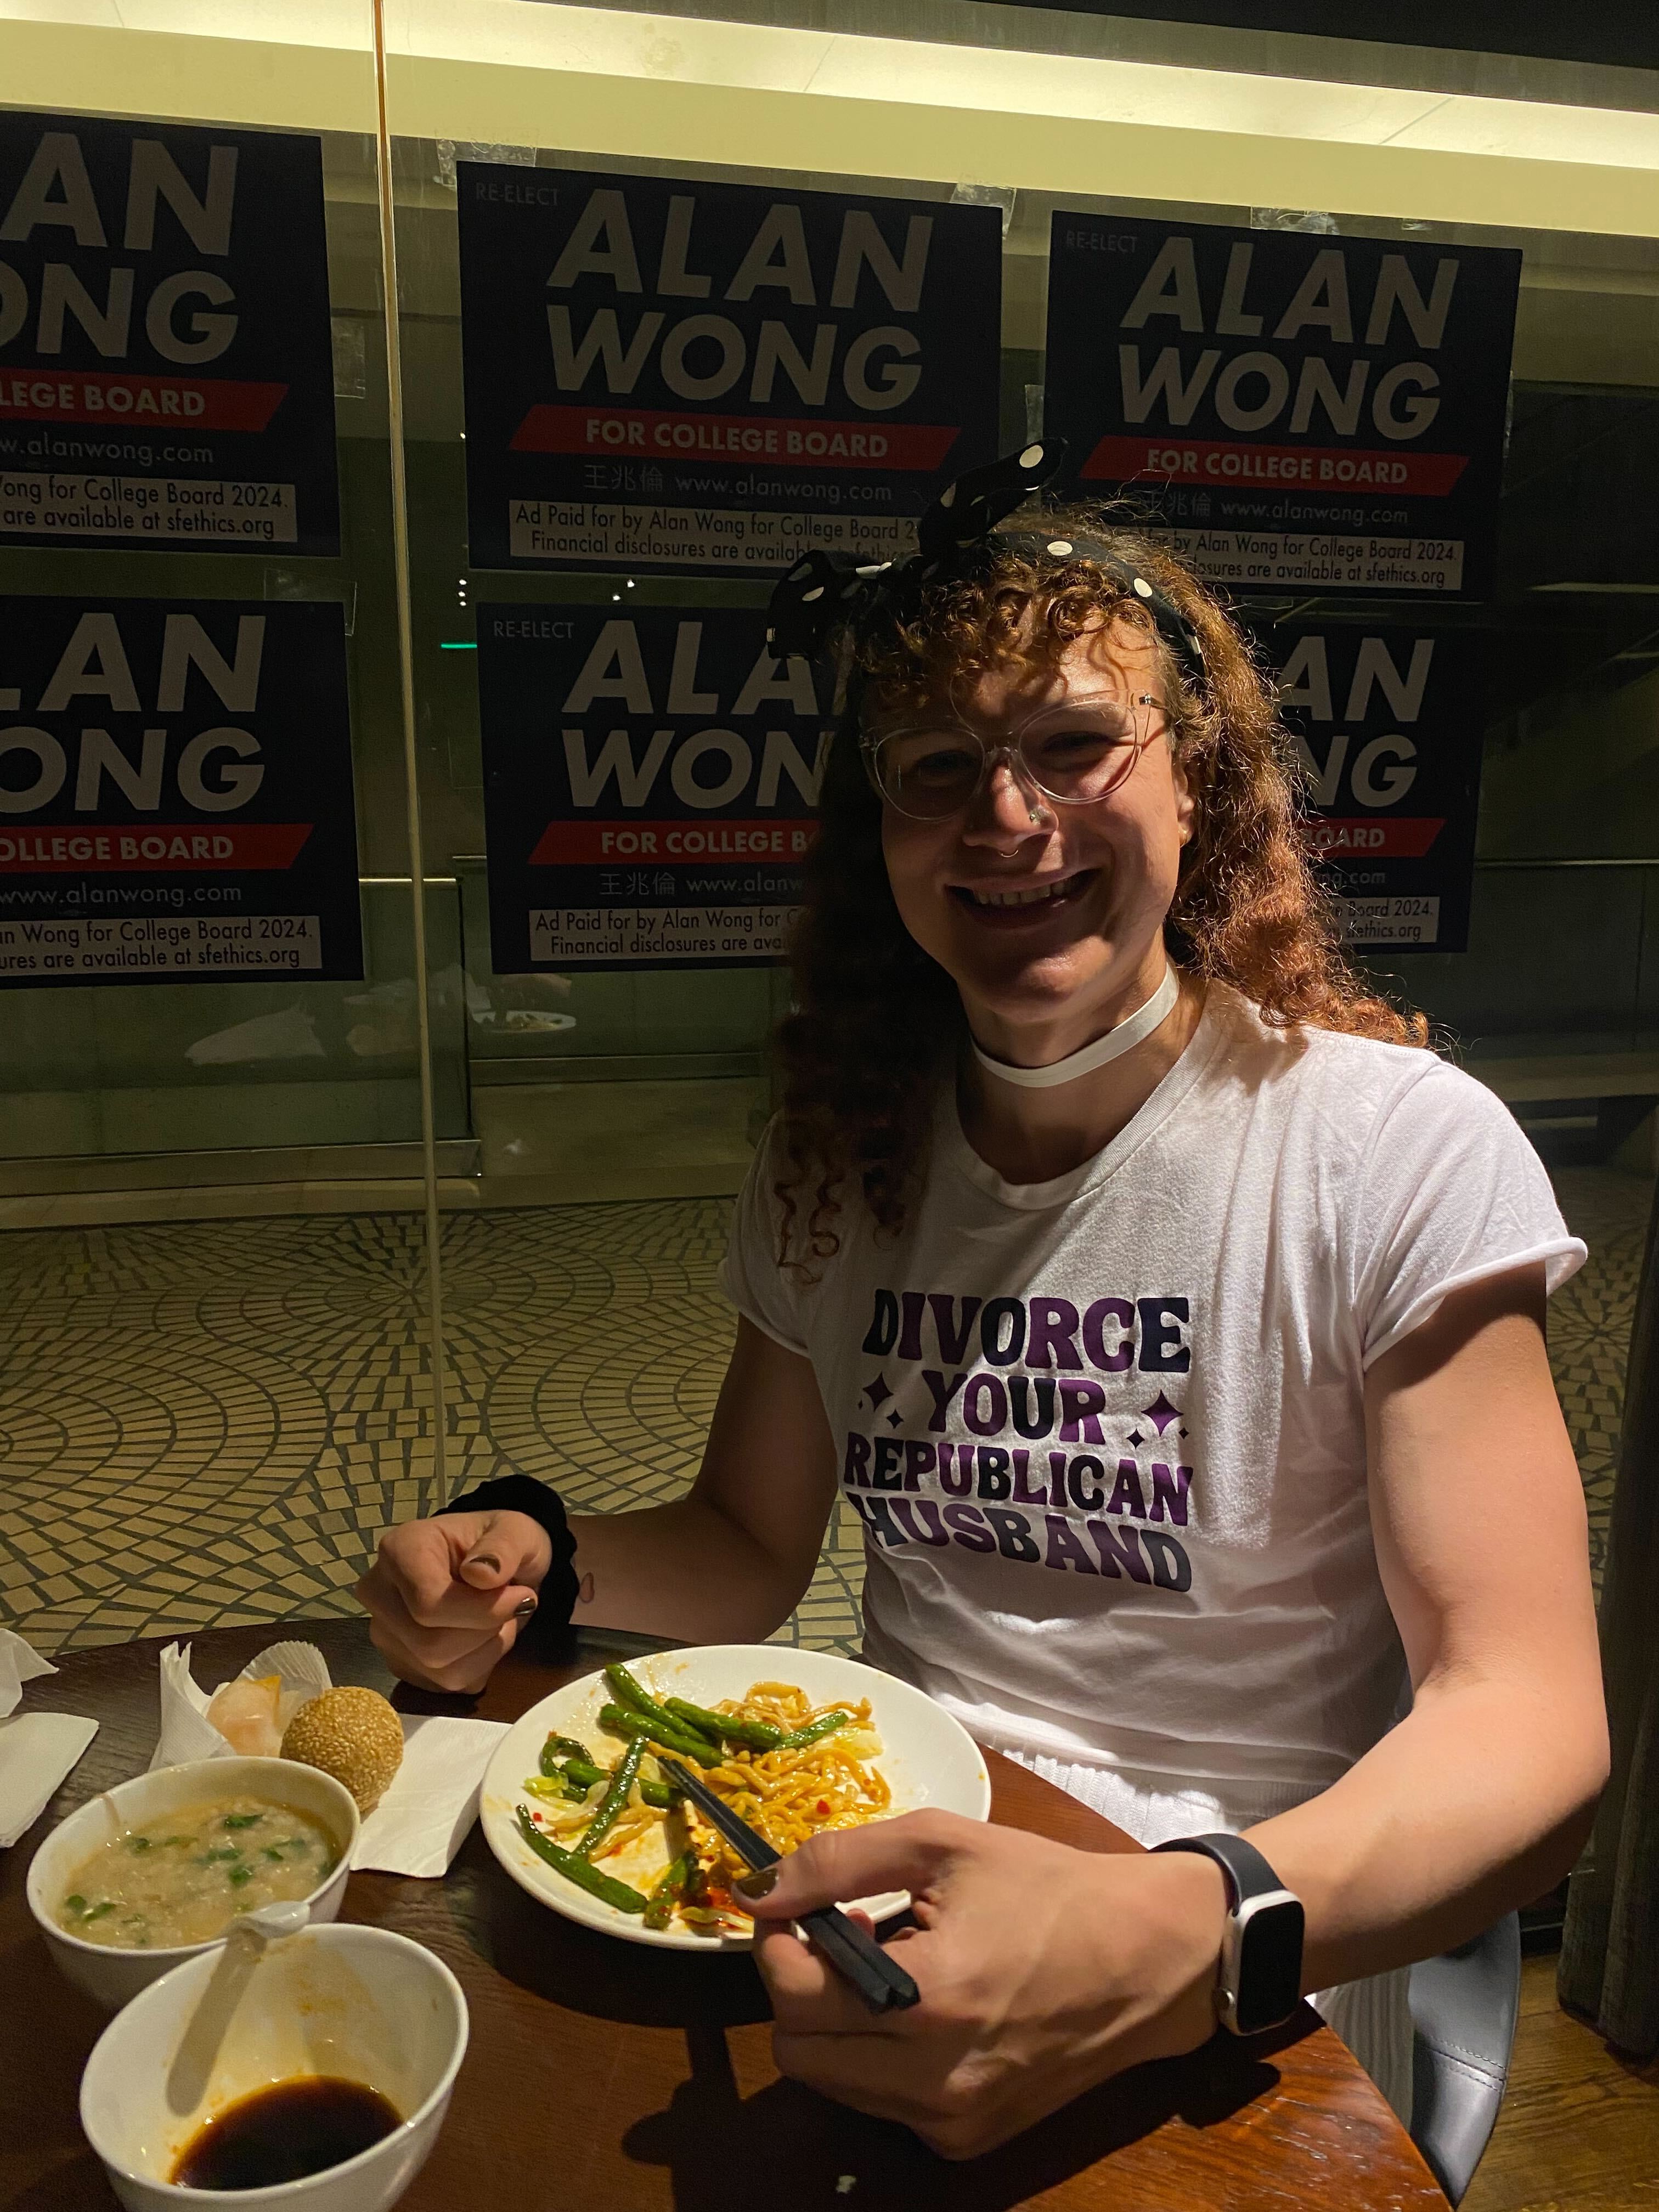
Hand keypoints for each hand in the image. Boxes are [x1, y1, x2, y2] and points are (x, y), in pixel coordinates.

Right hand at [356, 1509, 553, 1692]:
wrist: (490, 1566)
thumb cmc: (500, 1545)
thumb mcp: (517, 1531)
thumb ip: (505, 1547)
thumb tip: (481, 1575)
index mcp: (399, 1551)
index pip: (428, 1605)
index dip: (483, 1610)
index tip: (522, 1595)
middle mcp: (378, 1594)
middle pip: (430, 1645)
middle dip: (485, 1632)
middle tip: (512, 1606)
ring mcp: (385, 1634)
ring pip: (440, 1671)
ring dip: (486, 1650)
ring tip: (497, 1619)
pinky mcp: (401, 1665)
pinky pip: (446, 1686)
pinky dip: (479, 1667)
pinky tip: (482, 1637)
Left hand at [748, 1811, 1227, 2158]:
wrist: (1149, 1959)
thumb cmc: (1048, 1888)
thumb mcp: (943, 1842)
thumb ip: (840, 1861)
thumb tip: (757, 1886)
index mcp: (928, 1999)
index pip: (791, 1995)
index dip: (776, 1941)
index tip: (796, 1906)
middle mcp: (934, 2080)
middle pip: (797, 2053)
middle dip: (800, 1987)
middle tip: (845, 1933)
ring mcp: (951, 2121)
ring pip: (832, 2084)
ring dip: (835, 2024)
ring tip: (891, 1965)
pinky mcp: (967, 2143)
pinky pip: (880, 2104)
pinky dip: (878, 2059)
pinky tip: (924, 2009)